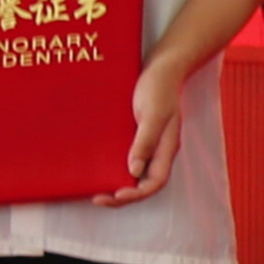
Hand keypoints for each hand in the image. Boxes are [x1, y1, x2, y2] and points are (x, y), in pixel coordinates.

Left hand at [103, 54, 190, 204]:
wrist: (161, 66)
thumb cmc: (159, 87)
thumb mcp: (152, 113)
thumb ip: (145, 142)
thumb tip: (134, 171)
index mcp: (166, 148)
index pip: (154, 182)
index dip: (135, 194)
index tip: (113, 195)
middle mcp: (158, 150)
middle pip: (143, 183)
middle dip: (123, 195)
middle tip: (98, 197)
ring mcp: (148, 143)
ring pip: (135, 173)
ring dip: (118, 182)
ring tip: (97, 186)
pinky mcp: (137, 134)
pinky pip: (128, 156)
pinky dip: (115, 165)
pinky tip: (100, 164)